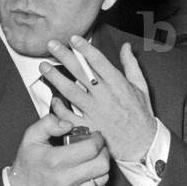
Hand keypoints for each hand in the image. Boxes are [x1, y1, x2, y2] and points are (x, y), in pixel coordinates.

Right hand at [8, 113, 110, 185]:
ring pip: (103, 178)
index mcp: (55, 161)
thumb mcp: (31, 138)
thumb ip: (49, 124)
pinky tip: (89, 174)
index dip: (97, 139)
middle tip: (97, 147)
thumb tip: (68, 124)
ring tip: (93, 160)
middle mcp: (64, 180)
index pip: (91, 148)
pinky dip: (98, 180)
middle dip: (103, 152)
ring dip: (102, 166)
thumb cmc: (27, 165)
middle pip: (101, 165)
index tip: (94, 136)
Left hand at [41, 36, 156, 161]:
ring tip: (44, 67)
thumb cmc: (141, 117)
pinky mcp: (89, 127)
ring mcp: (95, 112)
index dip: (84, 48)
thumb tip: (126, 47)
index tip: (73, 39)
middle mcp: (105, 97)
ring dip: (55, 78)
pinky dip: (59, 107)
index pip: (99, 62)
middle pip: (81, 72)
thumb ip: (131, 65)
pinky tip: (53, 98)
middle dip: (65, 56)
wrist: (142, 146)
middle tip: (51, 45)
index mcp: (118, 85)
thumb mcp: (141, 88)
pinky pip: (69, 116)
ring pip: (71, 91)